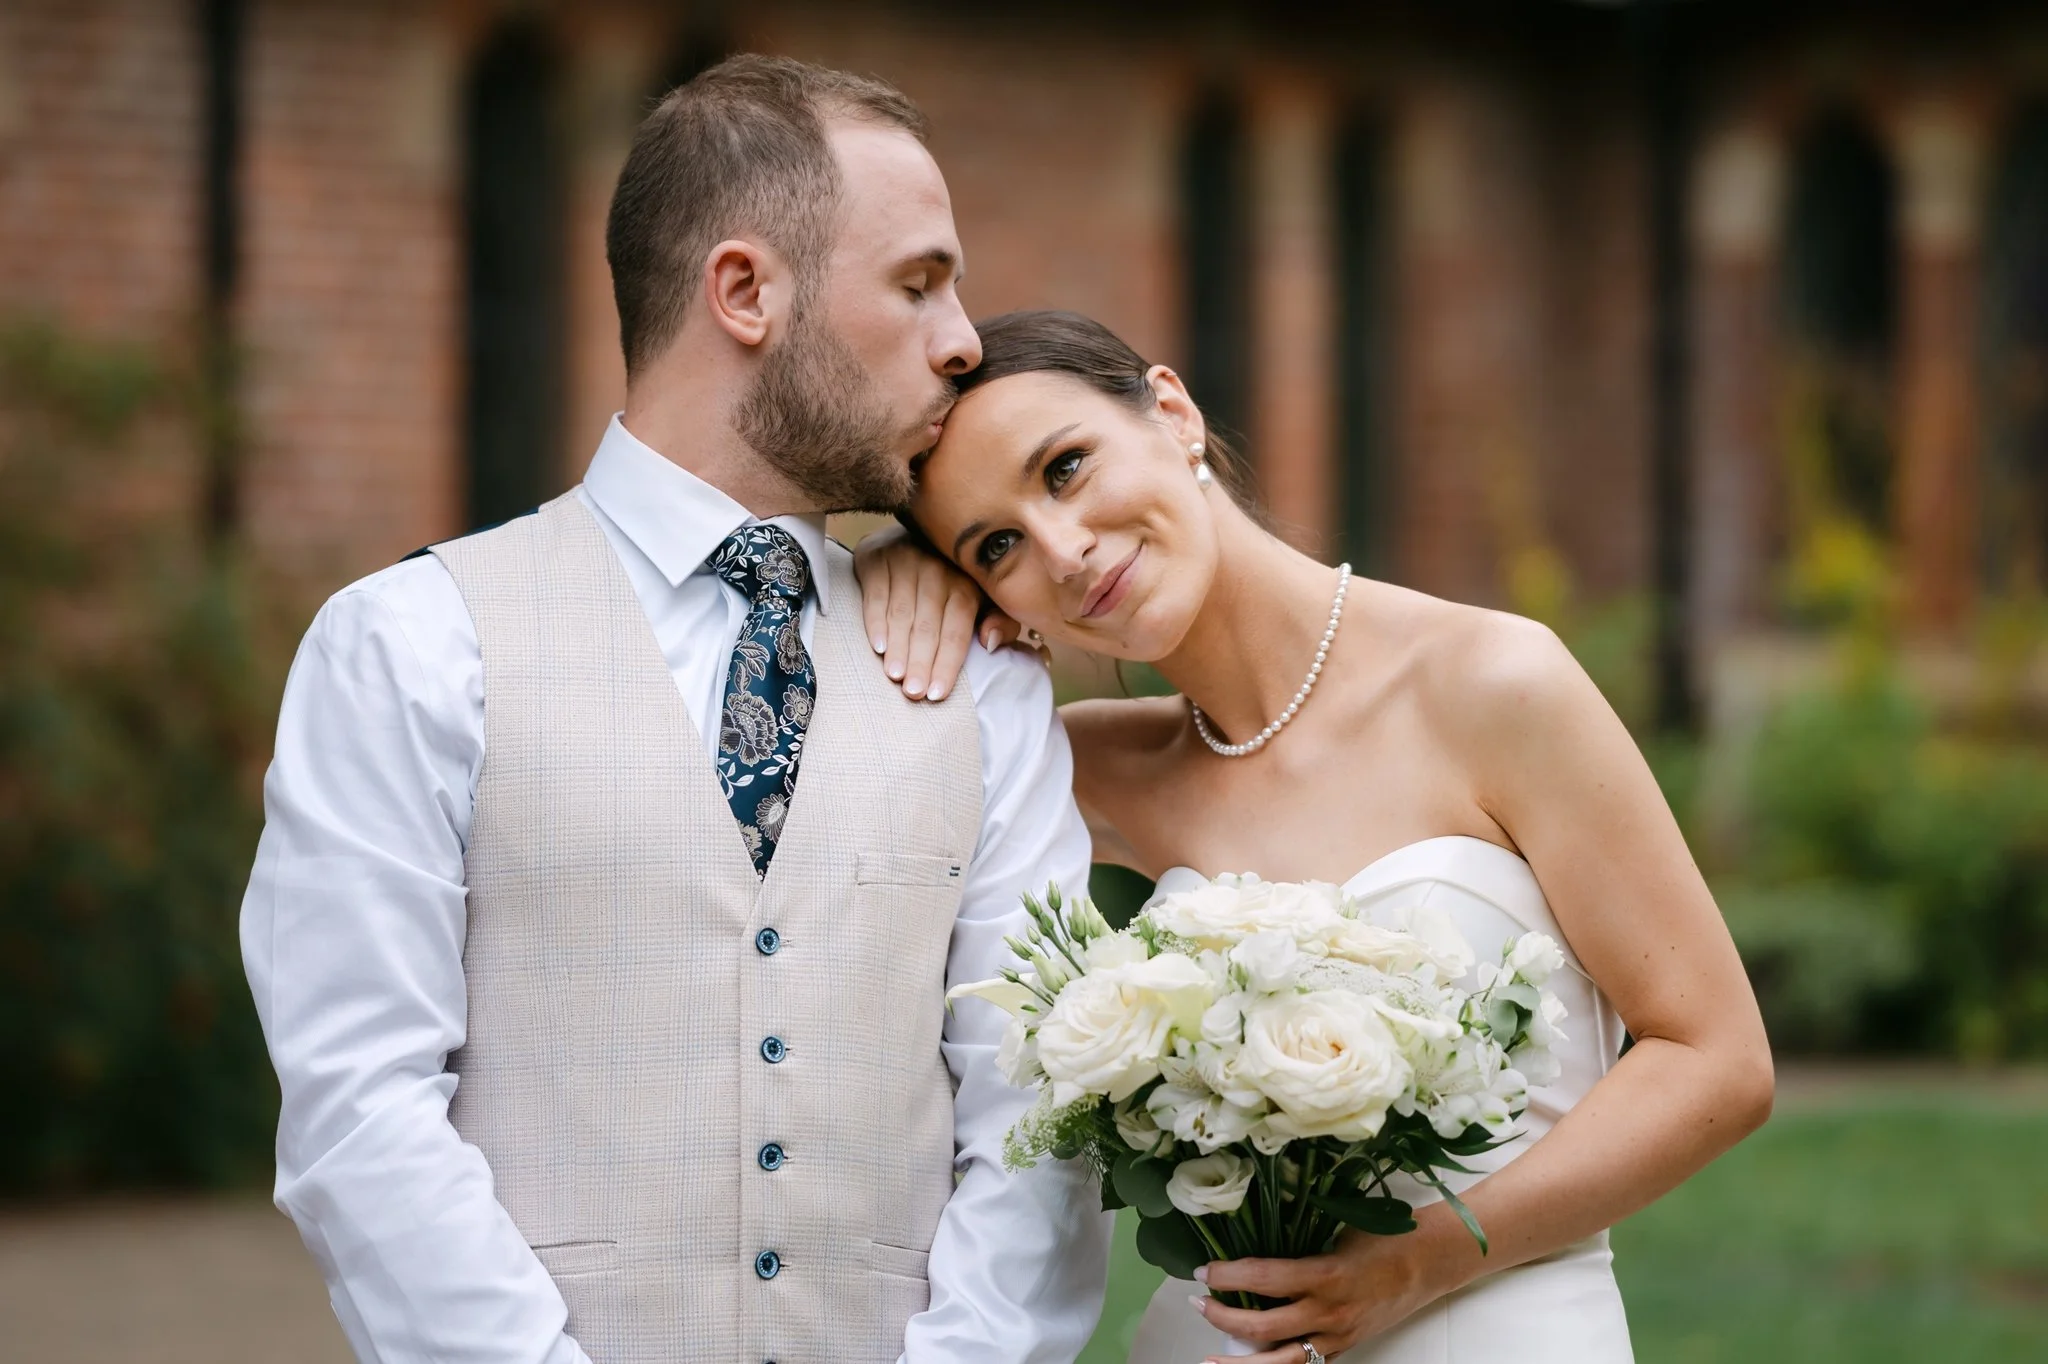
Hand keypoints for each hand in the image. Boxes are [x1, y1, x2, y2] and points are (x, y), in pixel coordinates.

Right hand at [852, 523, 1027, 701]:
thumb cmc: (952, 581)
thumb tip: (992, 642)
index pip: (957, 628)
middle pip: (929, 625)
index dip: (947, 662)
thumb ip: (1000, 621)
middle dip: (921, 662)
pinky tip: (877, 647)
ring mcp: (906, 561)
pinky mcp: (877, 558)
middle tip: (914, 693)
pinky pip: (876, 595)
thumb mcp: (985, 596)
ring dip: (899, 647)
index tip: (937, 694)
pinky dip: (875, 622)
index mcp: (967, 583)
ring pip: (902, 613)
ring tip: (895, 676)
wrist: (913, 536)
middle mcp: (937, 570)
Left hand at [1189, 1225, 1458, 1363]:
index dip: (1226, 1276)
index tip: (1202, 1271)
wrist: (1427, 1263)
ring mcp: (1335, 1336)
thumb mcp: (1335, 1229)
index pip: (1263, 1279)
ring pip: (1279, 1362)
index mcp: (1325, 1274)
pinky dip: (1273, 1363)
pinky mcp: (1343, 1348)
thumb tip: (1249, 1231)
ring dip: (1239, 1362)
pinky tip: (1250, 1360)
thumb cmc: (1382, 1238)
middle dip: (1221, 1317)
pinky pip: (1302, 1363)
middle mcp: (1328, 1312)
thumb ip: (1296, 1240)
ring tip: (1208, 1360)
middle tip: (1198, 1303)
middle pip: (1262, 1326)